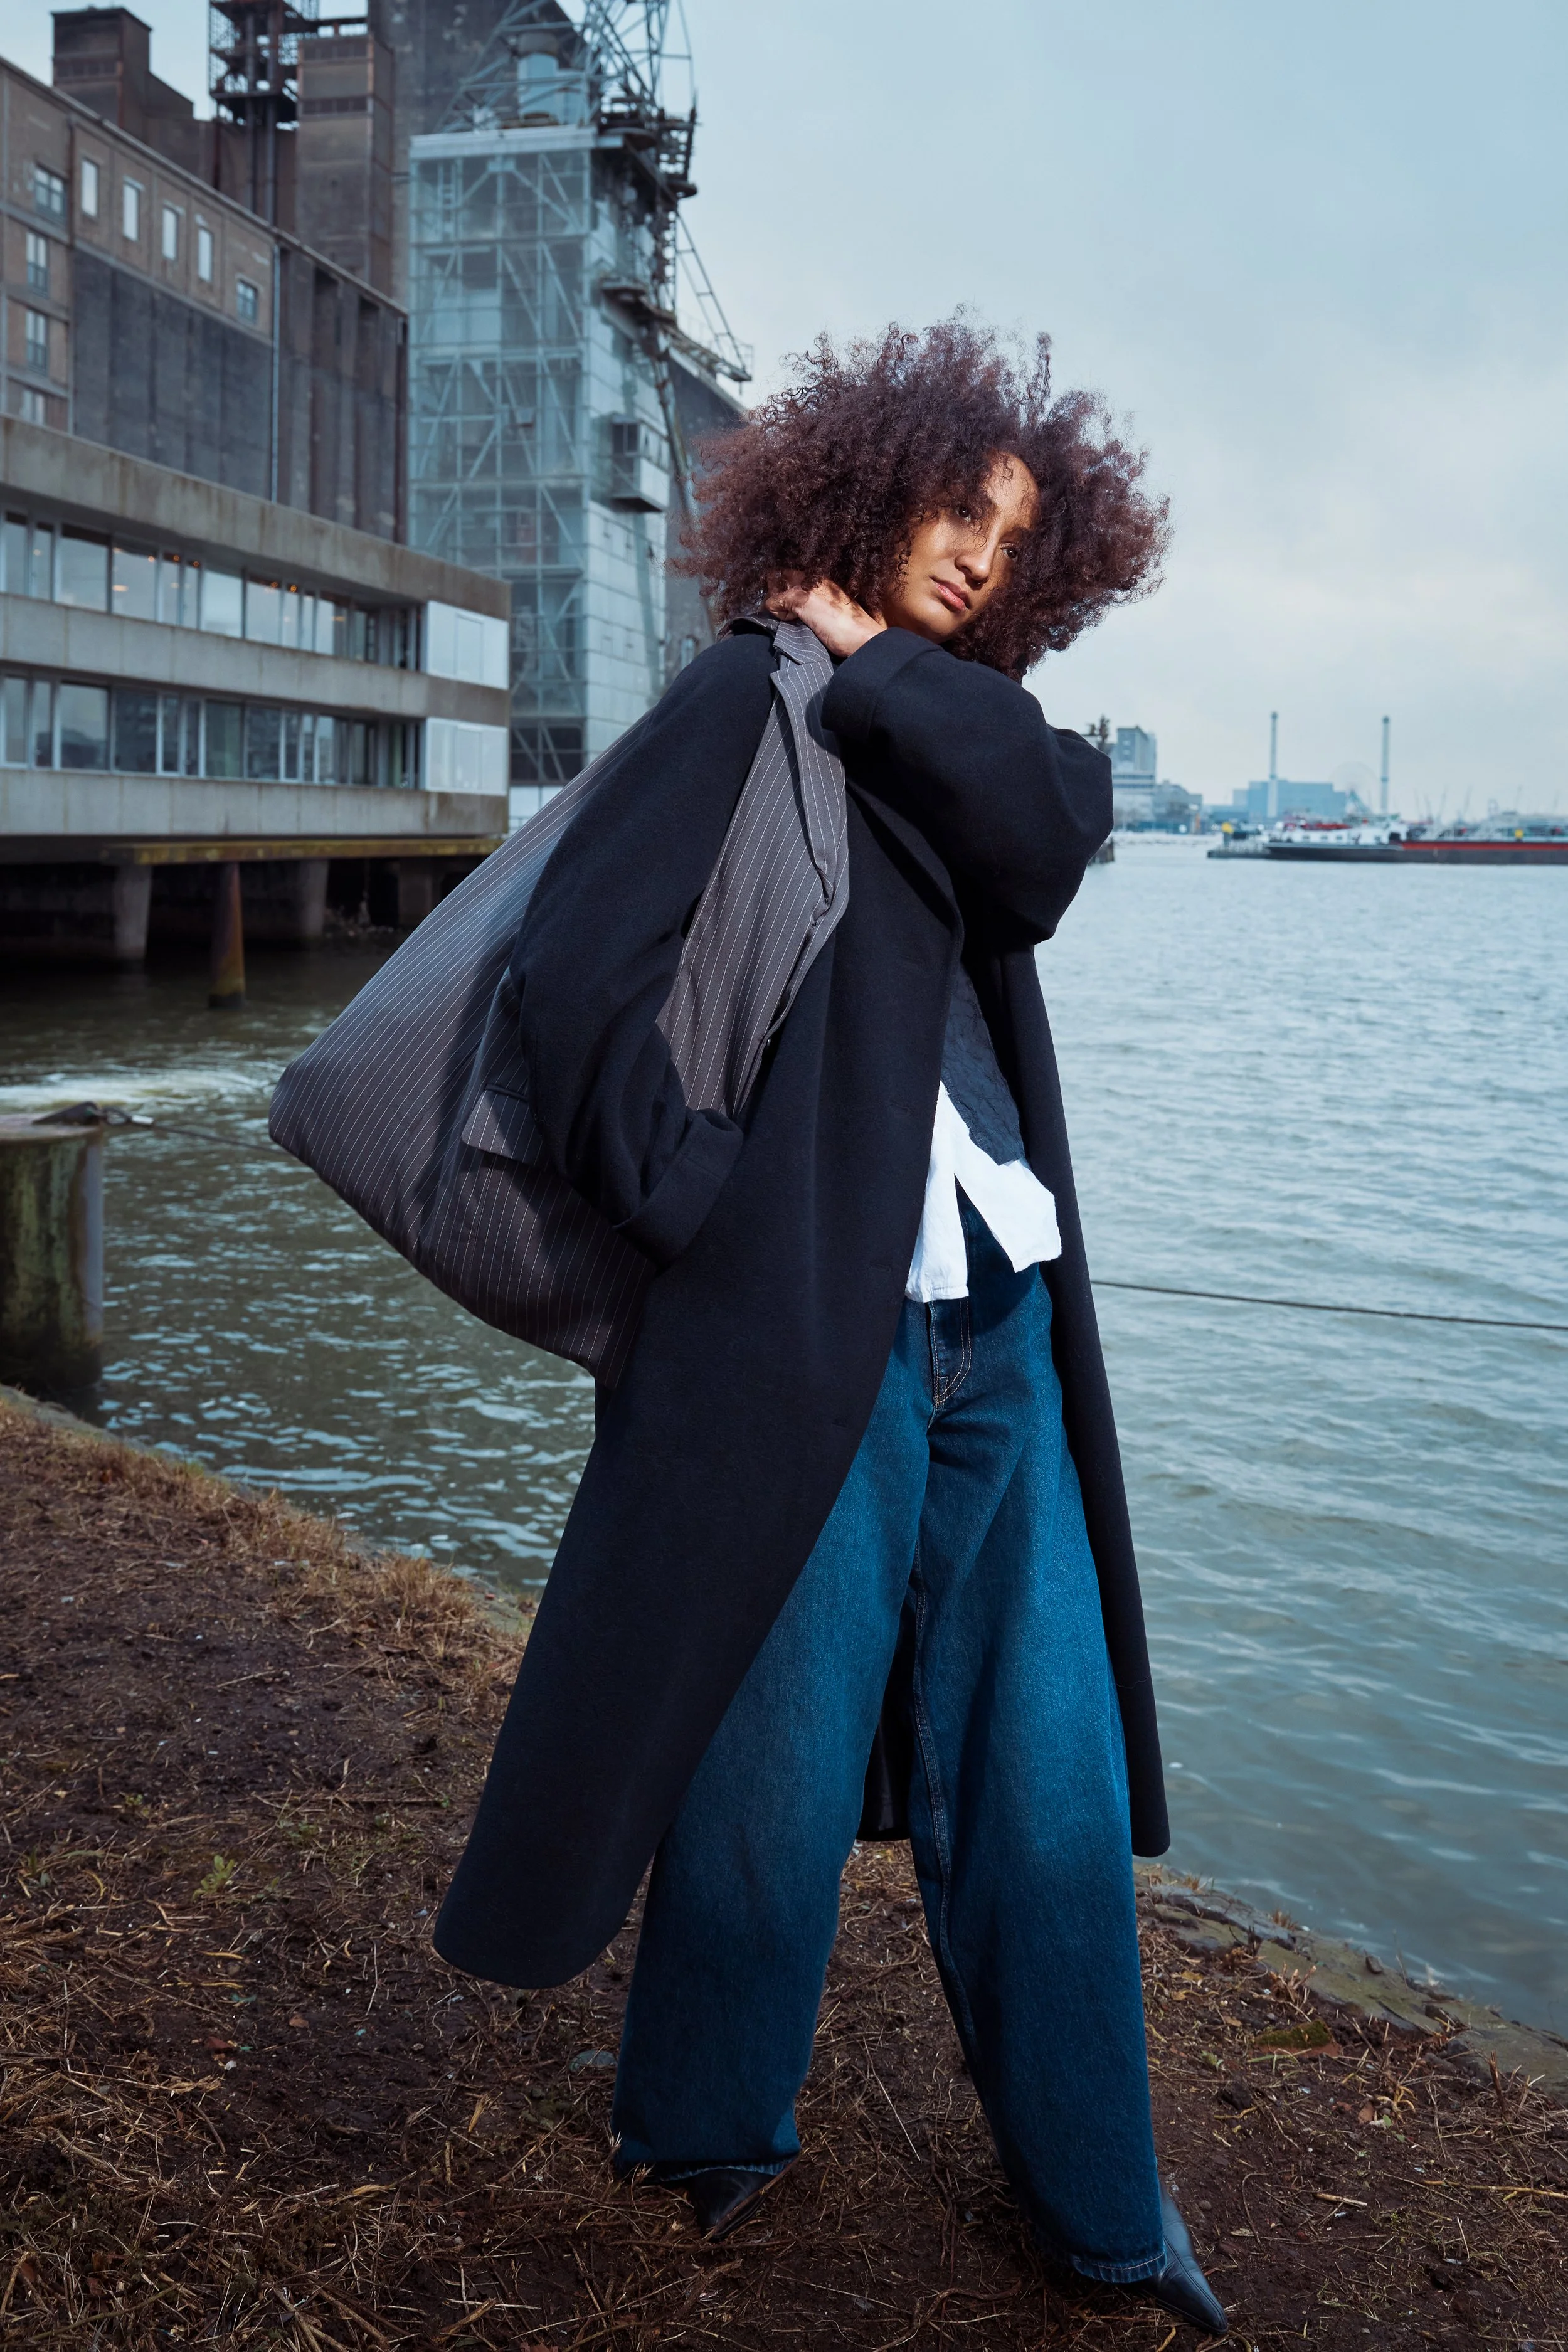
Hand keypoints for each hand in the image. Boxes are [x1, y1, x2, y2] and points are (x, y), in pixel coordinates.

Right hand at [766, 577, 886, 659]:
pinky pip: (802, 617)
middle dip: (777, 600)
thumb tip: (770, 603)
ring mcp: (821, 606)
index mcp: (815, 579)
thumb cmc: (840, 623)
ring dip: (785, 613)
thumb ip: (785, 597)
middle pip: (788, 589)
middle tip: (777, 614)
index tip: (768, 600)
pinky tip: (794, 629)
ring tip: (784, 623)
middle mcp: (817, 589)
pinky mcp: (823, 622)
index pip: (785, 573)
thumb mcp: (808, 603)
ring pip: (794, 604)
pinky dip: (794, 622)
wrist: (864, 646)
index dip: (773, 584)